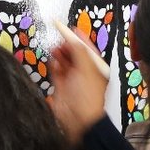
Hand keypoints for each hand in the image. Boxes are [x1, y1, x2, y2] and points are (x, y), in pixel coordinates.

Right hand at [49, 28, 107, 143]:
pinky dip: (55, 65)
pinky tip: (54, 62)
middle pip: (74, 53)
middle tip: (61, 40)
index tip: (71, 29)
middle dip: (67, 46)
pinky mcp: (61, 86)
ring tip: (55, 50)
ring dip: (60, 54)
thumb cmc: (88, 98)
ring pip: (64, 61)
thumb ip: (79, 52)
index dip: (80, 39)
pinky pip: (56, 71)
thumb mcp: (87, 69)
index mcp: (95, 68)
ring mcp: (72, 79)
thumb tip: (73, 40)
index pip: (87, 49)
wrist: (78, 120)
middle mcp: (84, 72)